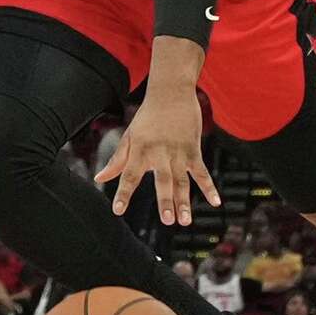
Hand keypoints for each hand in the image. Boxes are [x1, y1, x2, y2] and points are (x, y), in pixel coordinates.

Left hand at [93, 84, 219, 225]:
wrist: (171, 93)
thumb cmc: (146, 117)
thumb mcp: (129, 137)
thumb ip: (117, 161)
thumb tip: (99, 178)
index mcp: (139, 151)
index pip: (128, 176)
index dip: (123, 194)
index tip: (117, 210)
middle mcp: (159, 153)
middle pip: (162, 181)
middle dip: (165, 201)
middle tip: (167, 220)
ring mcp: (178, 152)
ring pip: (182, 181)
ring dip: (185, 201)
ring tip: (185, 221)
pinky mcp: (193, 150)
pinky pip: (201, 171)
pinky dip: (209, 187)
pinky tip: (215, 202)